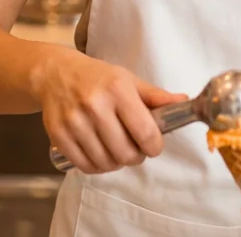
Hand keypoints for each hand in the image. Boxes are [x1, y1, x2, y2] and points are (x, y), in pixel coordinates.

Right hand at [33, 47, 187, 173]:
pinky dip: (98, 167)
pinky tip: (101, 154)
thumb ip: (155, 96)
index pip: (145, 132)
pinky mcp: (58, 136)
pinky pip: (86, 166)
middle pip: (126, 152)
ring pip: (106, 163)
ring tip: (118, 150)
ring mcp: (75, 122)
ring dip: (117, 163)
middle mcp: (95, 105)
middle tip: (136, 149)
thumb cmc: (98, 77)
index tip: (154, 145)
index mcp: (118, 89)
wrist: (56, 73)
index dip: (154, 146)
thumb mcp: (128, 79)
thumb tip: (184, 103)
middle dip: (136, 156)